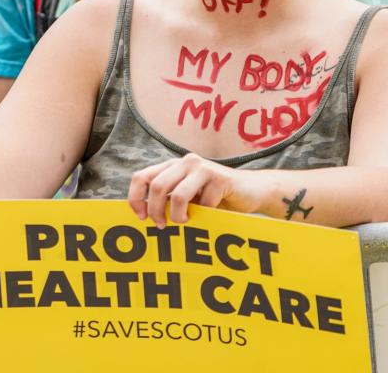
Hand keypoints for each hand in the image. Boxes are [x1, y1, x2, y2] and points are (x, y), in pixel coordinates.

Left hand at [128, 154, 260, 226]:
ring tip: (185, 222)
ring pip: (177, 196)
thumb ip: (168, 199)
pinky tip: (212, 213)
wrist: (251, 191)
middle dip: (155, 211)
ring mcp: (203, 168)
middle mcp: (185, 162)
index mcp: (173, 165)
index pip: (141, 176)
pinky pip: (203, 204)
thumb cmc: (214, 198)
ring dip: (178, 216)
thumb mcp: (187, 197)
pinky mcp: (220, 178)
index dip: (136, 198)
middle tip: (162, 225)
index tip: (141, 217)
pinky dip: (205, 215)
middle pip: (157, 186)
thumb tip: (143, 215)